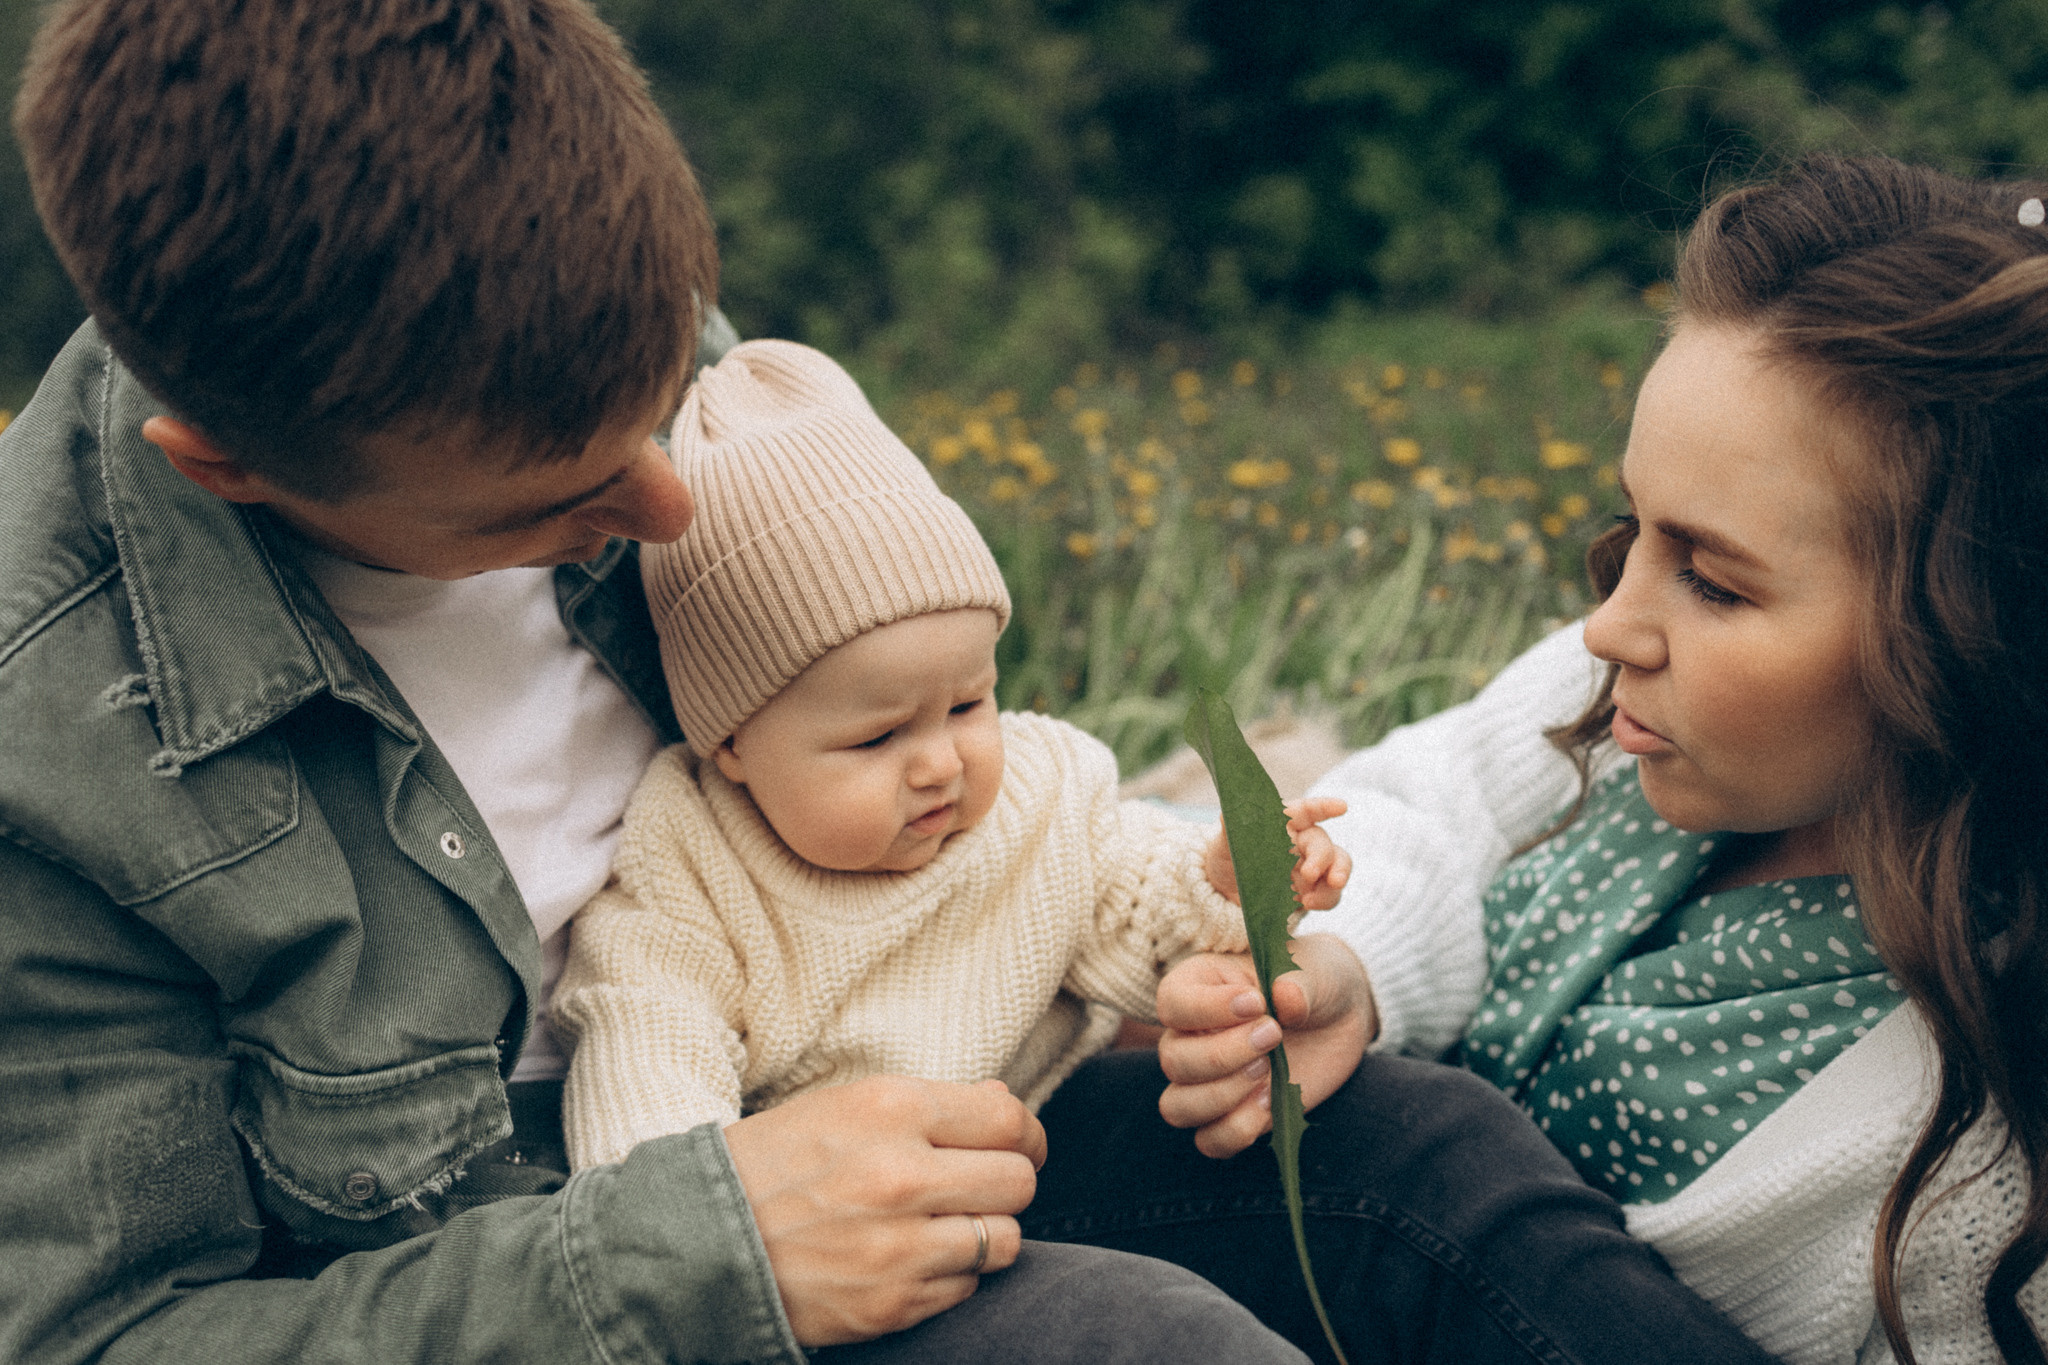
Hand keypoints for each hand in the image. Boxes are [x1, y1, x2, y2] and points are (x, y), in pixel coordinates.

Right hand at [722, 1075, 1043, 1345]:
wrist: (700, 1242)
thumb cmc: (775, 1164)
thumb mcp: (845, 1107)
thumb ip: (932, 1104)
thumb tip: (1006, 1105)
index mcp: (891, 1110)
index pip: (1008, 1119)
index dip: (1024, 1133)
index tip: (1015, 1143)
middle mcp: (901, 1175)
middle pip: (1019, 1180)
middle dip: (1007, 1182)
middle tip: (978, 1185)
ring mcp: (899, 1246)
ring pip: (1005, 1239)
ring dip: (985, 1232)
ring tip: (945, 1224)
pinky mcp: (892, 1304)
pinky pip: (967, 1287)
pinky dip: (951, 1275)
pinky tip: (910, 1258)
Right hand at [1155, 934, 1376, 1157]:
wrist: (1337, 1018)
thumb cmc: (1314, 981)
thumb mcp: (1315, 970)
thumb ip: (1300, 982)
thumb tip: (1286, 998)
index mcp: (1197, 986)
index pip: (1172, 1003)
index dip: (1207, 1009)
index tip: (1257, 1003)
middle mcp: (1189, 1036)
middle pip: (1173, 1060)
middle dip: (1224, 1055)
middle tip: (1274, 1035)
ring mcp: (1206, 1080)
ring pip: (1177, 1106)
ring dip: (1222, 1096)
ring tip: (1267, 1073)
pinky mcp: (1231, 1115)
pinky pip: (1210, 1140)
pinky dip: (1236, 1130)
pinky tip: (1270, 1103)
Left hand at [1204, 797, 1350, 910]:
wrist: (1227, 895)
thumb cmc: (1227, 860)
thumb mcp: (1223, 845)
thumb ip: (1230, 829)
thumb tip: (1227, 812)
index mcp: (1283, 823)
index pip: (1306, 810)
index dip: (1324, 807)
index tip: (1341, 807)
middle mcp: (1301, 842)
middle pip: (1322, 843)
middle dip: (1321, 857)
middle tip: (1310, 873)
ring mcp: (1310, 866)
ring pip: (1337, 865)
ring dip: (1337, 876)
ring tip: (1320, 894)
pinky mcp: (1313, 890)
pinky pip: (1330, 892)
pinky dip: (1325, 898)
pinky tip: (1307, 904)